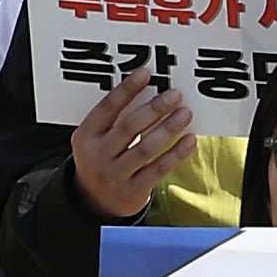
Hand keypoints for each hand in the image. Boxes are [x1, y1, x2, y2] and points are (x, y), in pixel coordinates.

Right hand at [71, 67, 190, 217]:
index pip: (107, 108)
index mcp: (86, 137)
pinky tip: (190, 140)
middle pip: (129, 127)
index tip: (145, 74)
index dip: (126, 90)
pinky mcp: (132, 192)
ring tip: (185, 113)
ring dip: (169, 128)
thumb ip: (116, 119)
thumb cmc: (104, 158)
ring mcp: (114, 176)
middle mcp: (97, 156)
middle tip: (175, 95)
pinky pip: (158, 169)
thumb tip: (152, 92)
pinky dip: (176, 153)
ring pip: (146, 148)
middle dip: (155, 109)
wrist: (95, 202)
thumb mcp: (98, 139)